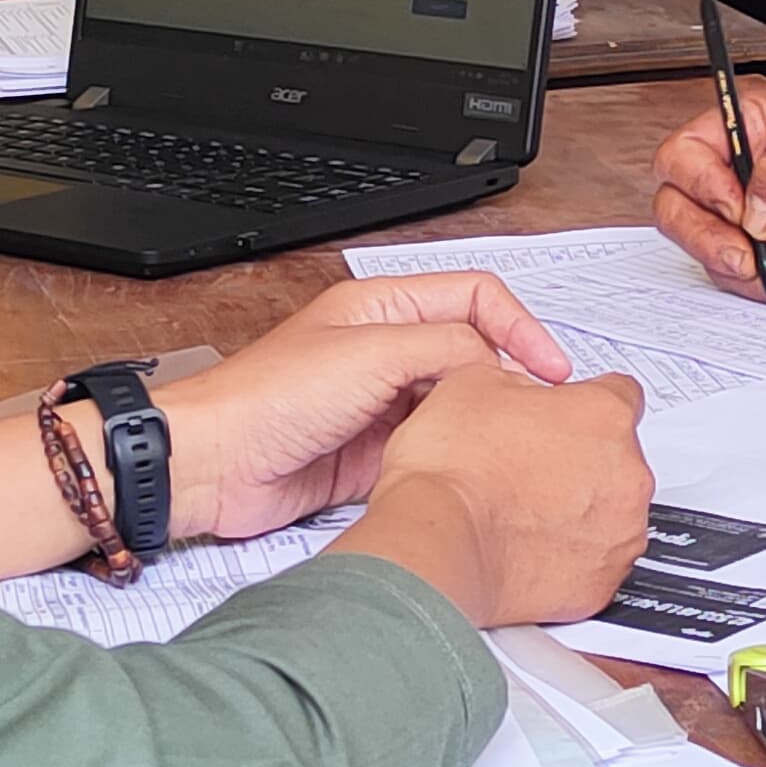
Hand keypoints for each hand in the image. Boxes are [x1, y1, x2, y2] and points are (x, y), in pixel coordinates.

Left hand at [165, 272, 576, 541]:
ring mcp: (383, 402)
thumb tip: (497, 366)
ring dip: (484, 420)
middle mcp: (387, 349)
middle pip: (474, 352)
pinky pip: (436, 447)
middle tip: (538, 410)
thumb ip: (445, 349)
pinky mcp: (377, 452)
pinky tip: (471, 469)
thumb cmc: (267, 399)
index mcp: (384, 306)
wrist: (216, 465)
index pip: (476, 297)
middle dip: (509, 377)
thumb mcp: (372, 354)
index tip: (549, 367)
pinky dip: (458, 456)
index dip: (520, 326)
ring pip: (459, 404)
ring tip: (511, 443)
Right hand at [331, 364, 653, 629]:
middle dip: (582, 458)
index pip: (621, 394)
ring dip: (579, 508)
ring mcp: (620, 533)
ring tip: (523, 511)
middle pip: (619, 456)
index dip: (586, 402)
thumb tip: (523, 391)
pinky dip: (570, 555)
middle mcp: (627, 474)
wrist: (436, 541)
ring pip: (611, 511)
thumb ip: (518, 380)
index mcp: (603, 416)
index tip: (568, 415)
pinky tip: (527, 546)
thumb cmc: (452, 471)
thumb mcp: (472, 383)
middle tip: (529, 466)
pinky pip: (595, 561)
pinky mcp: (602, 581)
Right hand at [651, 77, 765, 304]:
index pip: (683, 154)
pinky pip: (740, 282)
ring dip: (751, 273)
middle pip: (675, 208)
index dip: (701, 186)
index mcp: (747, 125)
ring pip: (705, 252)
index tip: (737, 208)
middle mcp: (735, 170)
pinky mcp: (761, 256)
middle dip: (709, 241)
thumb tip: (752, 211)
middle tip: (749, 256)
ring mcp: (745, 218)